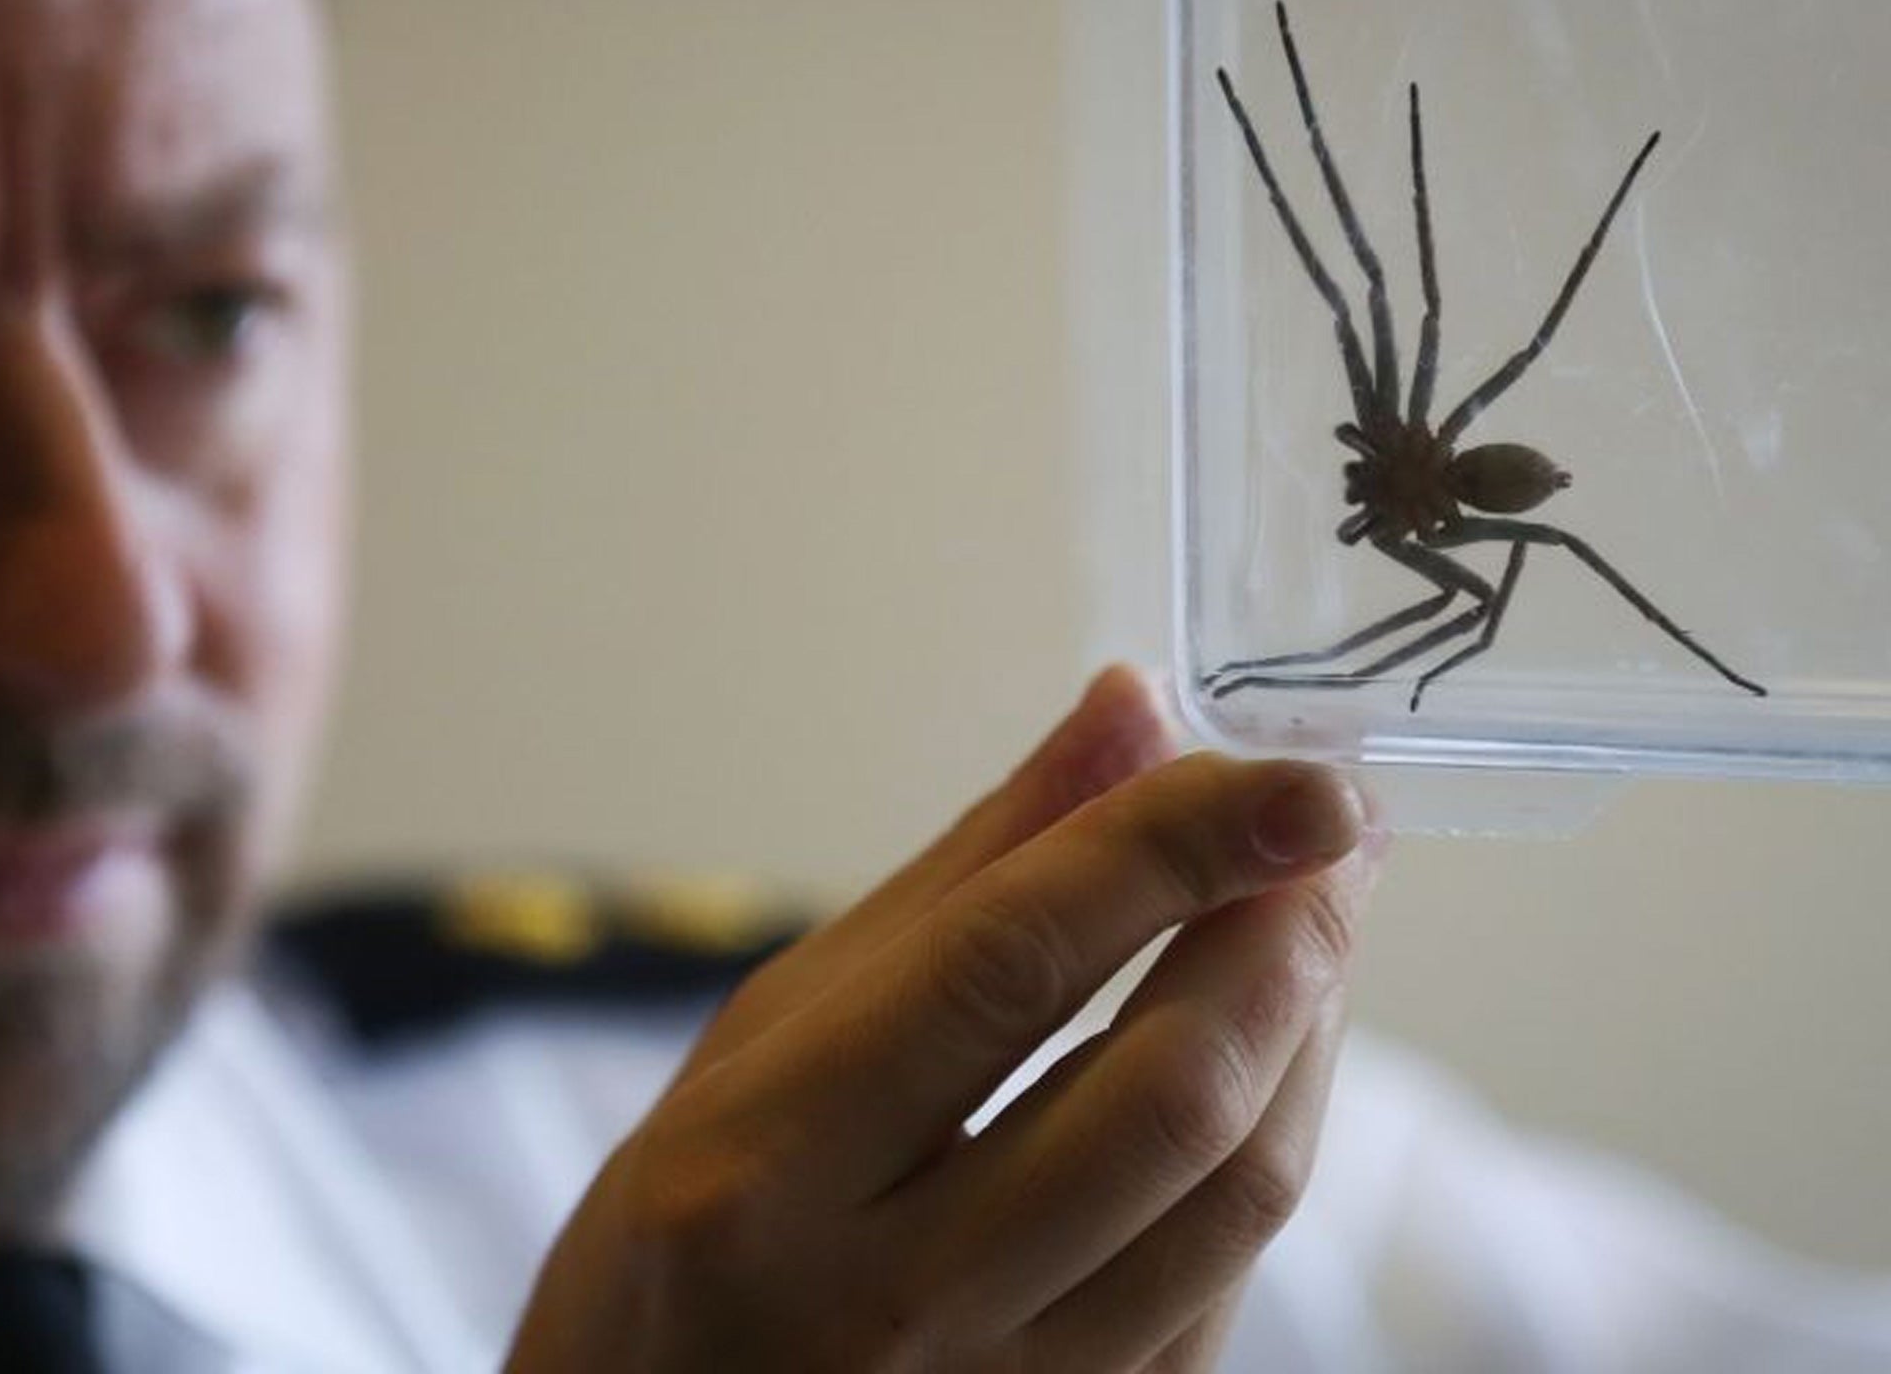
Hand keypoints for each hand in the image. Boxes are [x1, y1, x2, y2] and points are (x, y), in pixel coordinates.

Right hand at [507, 666, 1382, 1371]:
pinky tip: (1267, 1047)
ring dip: (1311, 1028)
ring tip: (1315, 913)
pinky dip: (1271, 1135)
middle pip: (1163, 1095)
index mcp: (767, 1167)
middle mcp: (889, 1303)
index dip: (1173, 847)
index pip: (1008, 966)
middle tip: (1331, 826)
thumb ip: (967, 874)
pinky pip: (1226, 1280)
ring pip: (1232, 1199)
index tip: (1295, 771)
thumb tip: (1127, 710)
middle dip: (1284, 931)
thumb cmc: (680, 1234)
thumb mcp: (767, 1031)